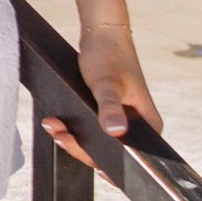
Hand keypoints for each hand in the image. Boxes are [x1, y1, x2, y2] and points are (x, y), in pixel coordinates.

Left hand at [42, 18, 160, 165]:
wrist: (101, 35)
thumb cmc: (110, 56)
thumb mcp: (107, 83)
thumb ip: (110, 108)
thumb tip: (116, 132)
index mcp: (148, 125)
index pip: (132, 158)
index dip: (109, 165)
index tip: (86, 159)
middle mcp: (137, 128)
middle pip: (109, 153)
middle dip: (80, 147)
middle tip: (59, 133)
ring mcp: (121, 122)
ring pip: (95, 142)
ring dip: (72, 138)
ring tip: (53, 125)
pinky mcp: (107, 115)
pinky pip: (89, 131)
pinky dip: (72, 128)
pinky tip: (56, 122)